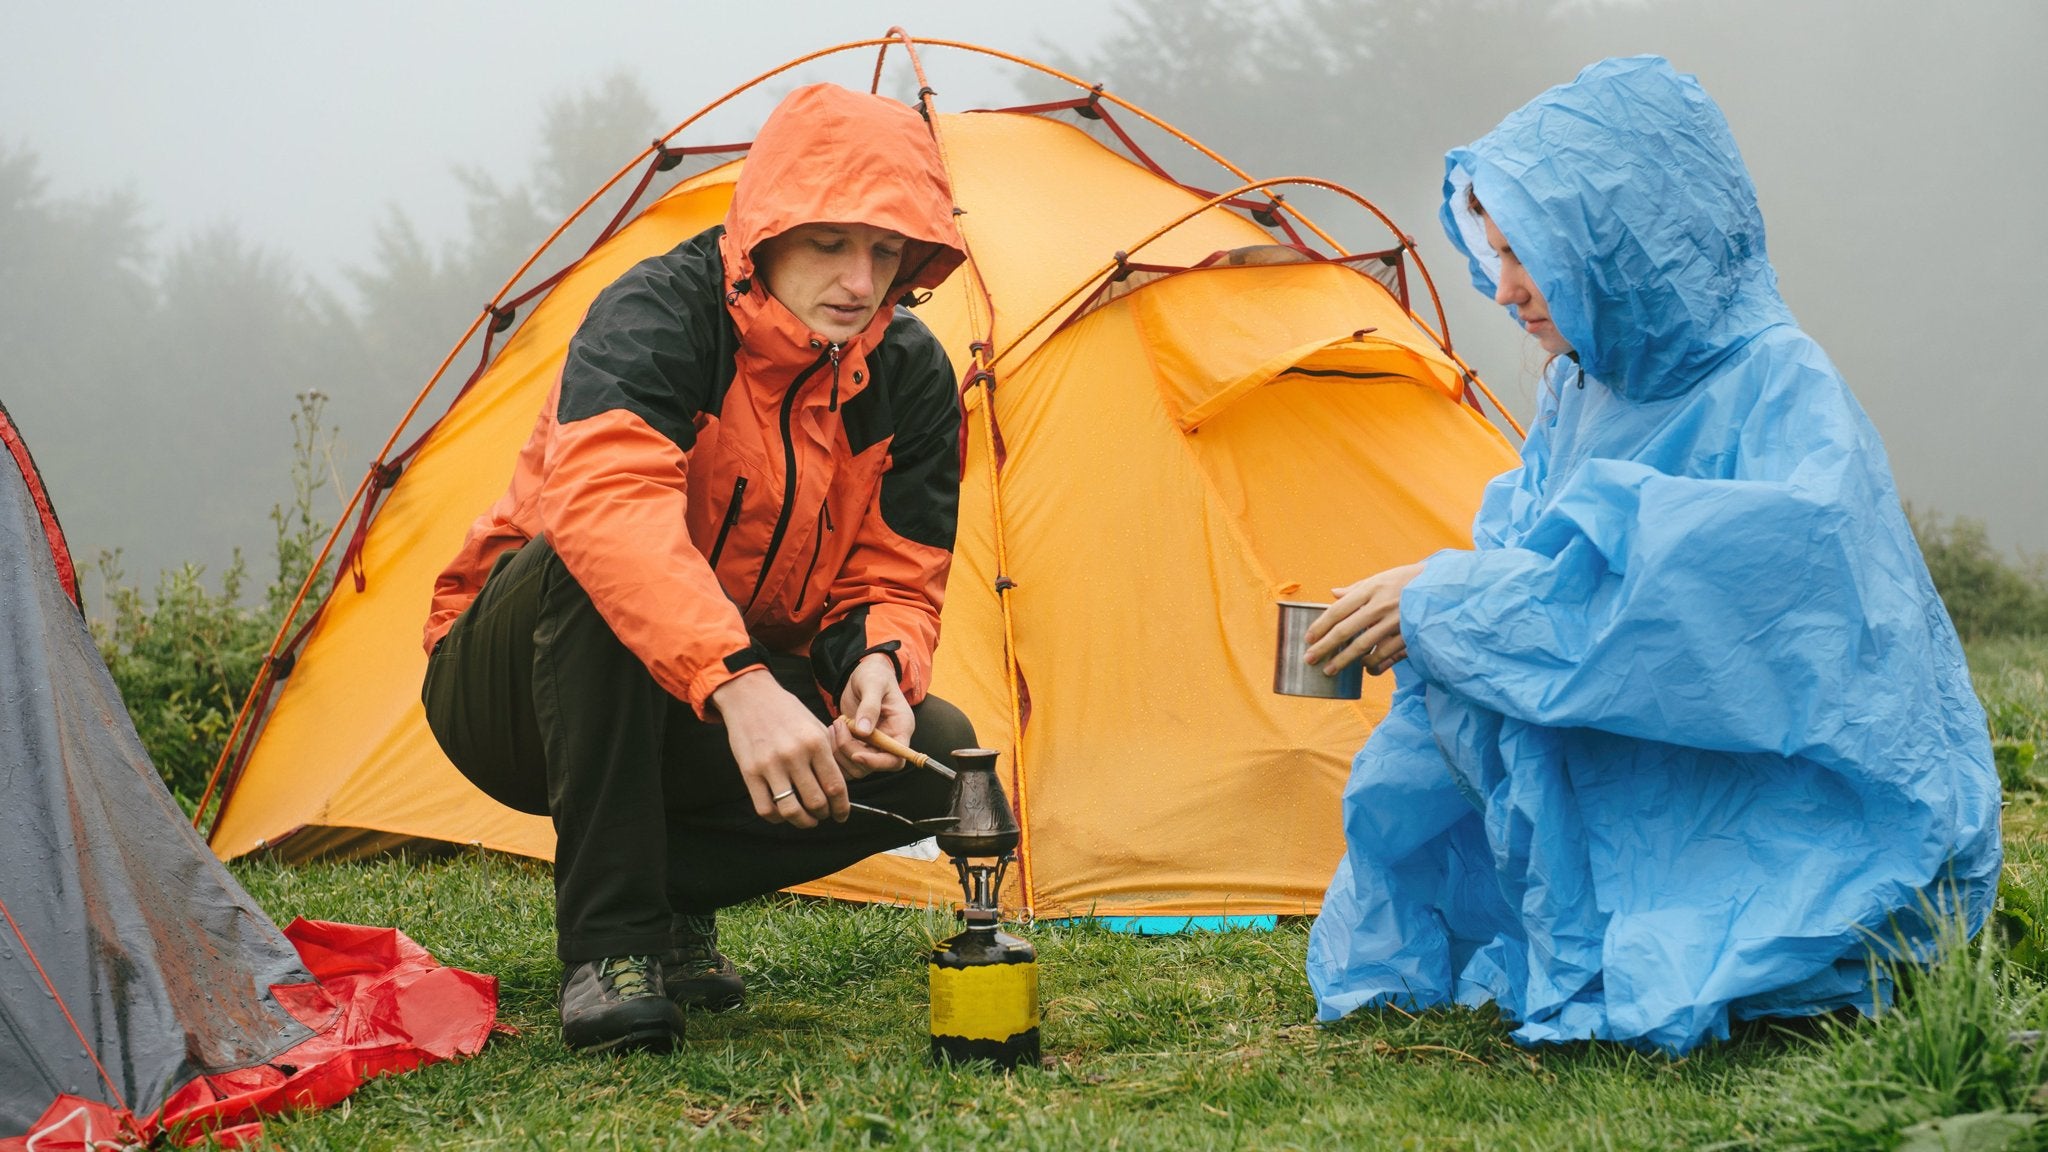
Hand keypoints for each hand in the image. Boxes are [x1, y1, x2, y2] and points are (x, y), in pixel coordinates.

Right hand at [710, 669, 847, 826]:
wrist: (750, 696)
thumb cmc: (787, 712)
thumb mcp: (815, 726)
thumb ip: (827, 756)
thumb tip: (837, 790)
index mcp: (815, 742)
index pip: (835, 786)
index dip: (842, 807)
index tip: (842, 815)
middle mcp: (794, 755)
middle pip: (816, 802)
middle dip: (824, 814)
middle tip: (823, 814)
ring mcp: (770, 765)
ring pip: (791, 810)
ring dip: (803, 821)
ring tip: (806, 819)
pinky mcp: (749, 772)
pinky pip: (765, 808)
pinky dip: (777, 818)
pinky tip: (783, 813)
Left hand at [830, 653, 913, 778]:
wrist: (864, 674)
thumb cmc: (874, 675)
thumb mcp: (873, 684)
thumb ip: (870, 706)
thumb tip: (864, 731)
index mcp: (901, 728)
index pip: (896, 759)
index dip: (877, 763)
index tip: (856, 755)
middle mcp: (889, 741)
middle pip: (872, 765)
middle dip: (850, 750)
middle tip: (838, 725)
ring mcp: (873, 745)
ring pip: (856, 767)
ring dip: (840, 751)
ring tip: (834, 726)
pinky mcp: (858, 745)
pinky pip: (845, 761)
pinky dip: (834, 753)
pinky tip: (831, 732)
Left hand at [1303, 561, 1425, 676]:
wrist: (1443, 585)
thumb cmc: (1408, 581)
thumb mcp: (1381, 577)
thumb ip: (1356, 588)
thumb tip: (1333, 593)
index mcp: (1370, 589)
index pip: (1338, 610)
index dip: (1320, 626)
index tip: (1308, 639)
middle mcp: (1379, 605)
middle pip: (1345, 630)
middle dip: (1324, 647)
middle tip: (1309, 659)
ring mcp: (1394, 622)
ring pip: (1362, 646)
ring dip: (1343, 660)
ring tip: (1329, 670)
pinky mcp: (1407, 635)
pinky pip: (1384, 654)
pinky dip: (1371, 663)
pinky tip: (1362, 668)